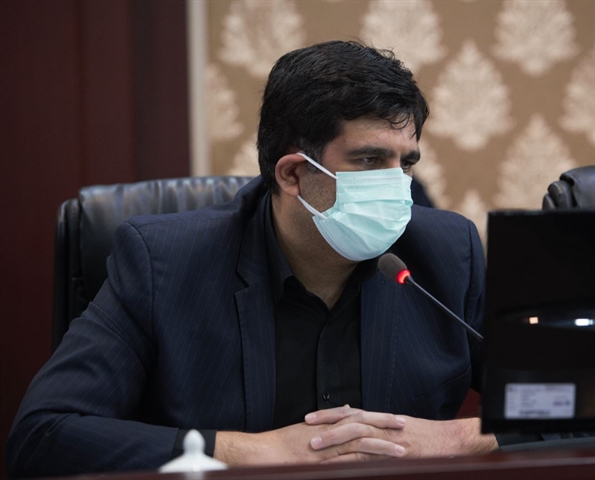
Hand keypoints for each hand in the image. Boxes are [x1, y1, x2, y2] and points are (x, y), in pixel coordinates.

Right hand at [214, 405, 406, 465]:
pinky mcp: (320, 461)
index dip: (377, 417)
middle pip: (362, 424)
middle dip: (384, 424)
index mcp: (326, 424)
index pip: (357, 417)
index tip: (393, 418)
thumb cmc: (280, 443)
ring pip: (359, 442)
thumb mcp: (306, 429)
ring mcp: (325, 446)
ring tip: (402, 448)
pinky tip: (378, 463)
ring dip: (382, 445)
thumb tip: (349, 410)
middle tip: (405, 424)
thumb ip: (329, 421)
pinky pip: (346, 460)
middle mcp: (328, 431)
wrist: (260, 452)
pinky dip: (363, 461)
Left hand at [305, 406, 497, 461]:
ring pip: (356, 433)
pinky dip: (354, 458)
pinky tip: (339, 464)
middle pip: (348, 418)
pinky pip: (371, 453)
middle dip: (325, 422)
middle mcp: (380, 423)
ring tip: (315, 445)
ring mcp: (387, 437)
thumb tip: (357, 426)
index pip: (349, 412)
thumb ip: (377, 428)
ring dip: (334, 438)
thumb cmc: (423, 437)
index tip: (310, 417)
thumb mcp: (396, 429)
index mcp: (379, 419)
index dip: (329, 414)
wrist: (448, 441)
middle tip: (305, 426)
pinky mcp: (395, 451)